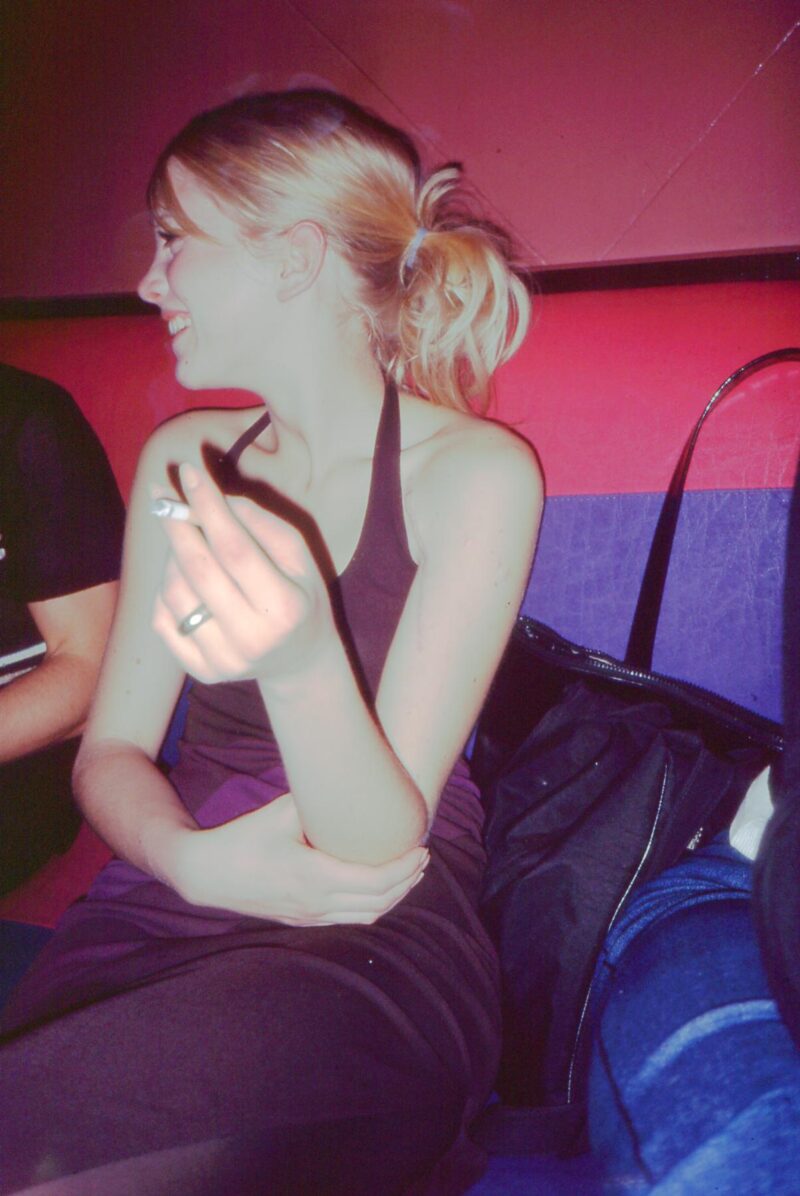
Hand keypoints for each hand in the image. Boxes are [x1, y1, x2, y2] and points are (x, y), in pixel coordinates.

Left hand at [152, 463, 333, 684]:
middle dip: (176, 525)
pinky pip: (163, 620)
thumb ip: (262, 524)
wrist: (298, 659)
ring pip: (174, 593)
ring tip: (187, 544)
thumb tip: (218, 501)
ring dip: (173, 557)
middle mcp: (251, 639)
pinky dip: (166, 591)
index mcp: (284, 607)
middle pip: (197, 570)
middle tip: (163, 496)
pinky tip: (184, 580)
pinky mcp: (200, 671)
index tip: (188, 473)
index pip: (234, 548)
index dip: (207, 507)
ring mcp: (222, 660)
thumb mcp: (299, 556)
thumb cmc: (299, 596)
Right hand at [173, 793, 428, 924]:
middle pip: (379, 902)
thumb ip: (317, 801)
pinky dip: (372, 906)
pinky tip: (379, 889)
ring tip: (409, 873)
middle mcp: (316, 903)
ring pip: (367, 915)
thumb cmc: (244, 838)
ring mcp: (309, 916)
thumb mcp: (281, 813)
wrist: (206, 874)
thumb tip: (350, 777)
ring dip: (393, 897)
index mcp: (315, 877)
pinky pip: (348, 919)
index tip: (422, 848)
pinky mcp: (302, 919)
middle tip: (423, 857)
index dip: (405, 868)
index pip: (377, 881)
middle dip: (407, 881)